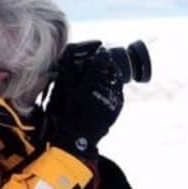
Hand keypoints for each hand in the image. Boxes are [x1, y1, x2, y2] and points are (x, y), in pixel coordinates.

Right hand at [47, 47, 124, 161]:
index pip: (100, 62)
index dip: (102, 55)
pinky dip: (115, 88)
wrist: (79, 137)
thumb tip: (69, 54)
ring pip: (117, 80)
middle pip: (112, 70)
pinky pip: (119, 92)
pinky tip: (109, 88)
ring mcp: (113, 99)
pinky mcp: (118, 106)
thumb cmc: (70, 113)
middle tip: (105, 62)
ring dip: (113, 75)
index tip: (102, 51)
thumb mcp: (68, 90)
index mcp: (90, 84)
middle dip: (109, 64)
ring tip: (108, 74)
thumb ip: (70, 71)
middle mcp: (103, 91)